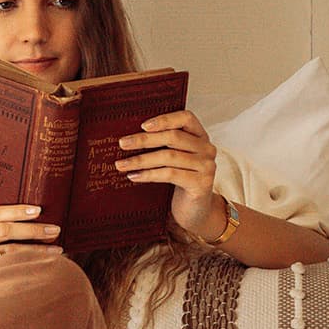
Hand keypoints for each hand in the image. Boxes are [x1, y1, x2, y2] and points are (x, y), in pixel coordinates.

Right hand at [0, 203, 64, 298]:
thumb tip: (23, 222)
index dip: (19, 210)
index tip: (40, 210)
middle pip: (4, 230)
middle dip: (33, 230)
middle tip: (55, 230)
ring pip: (7, 253)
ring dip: (35, 251)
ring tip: (56, 251)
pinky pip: (1, 272)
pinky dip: (22, 269)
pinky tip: (37, 269)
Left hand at [116, 110, 222, 236]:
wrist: (195, 210)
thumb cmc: (180, 180)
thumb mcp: (174, 159)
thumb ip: (163, 144)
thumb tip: (130, 137)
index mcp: (200, 136)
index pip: (186, 118)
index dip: (165, 119)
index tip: (142, 125)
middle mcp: (207, 148)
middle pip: (173, 137)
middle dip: (144, 140)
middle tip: (122, 144)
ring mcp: (206, 166)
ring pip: (169, 157)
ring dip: (141, 160)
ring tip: (121, 164)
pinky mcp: (201, 183)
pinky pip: (170, 174)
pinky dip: (149, 174)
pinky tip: (134, 176)